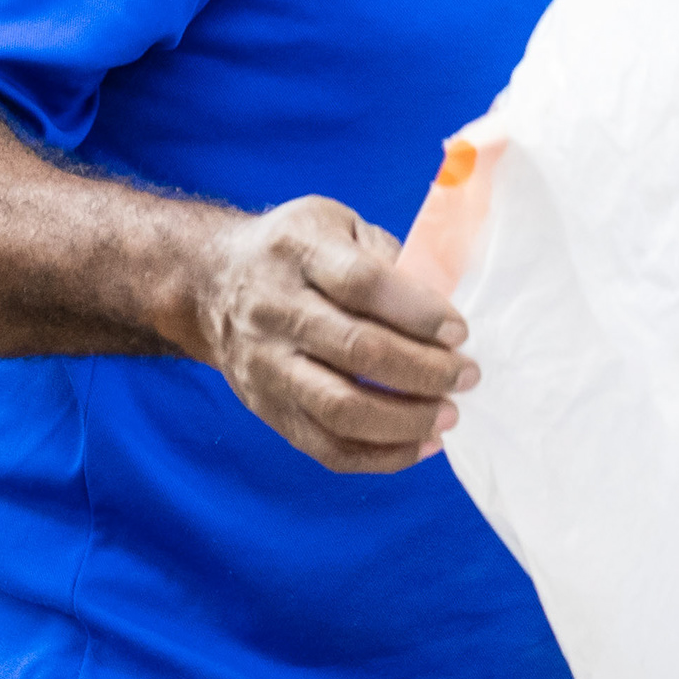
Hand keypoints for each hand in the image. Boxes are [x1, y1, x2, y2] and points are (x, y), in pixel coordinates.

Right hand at [180, 196, 475, 472]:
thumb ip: (384, 254)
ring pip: (340, 408)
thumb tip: (442, 304)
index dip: (418, 311)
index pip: (363, 284)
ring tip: (448, 415)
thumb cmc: (293, 251)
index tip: (459, 330)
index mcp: (298, 250)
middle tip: (467, 376)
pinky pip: (325, 447)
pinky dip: (380, 456)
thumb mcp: (335, 222)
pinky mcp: (267, 410)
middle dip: (424, 370)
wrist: (211, 284)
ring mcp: (267, 365)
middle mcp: (275, 309)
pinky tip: (421, 445)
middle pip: (357, 350)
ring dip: (406, 420)